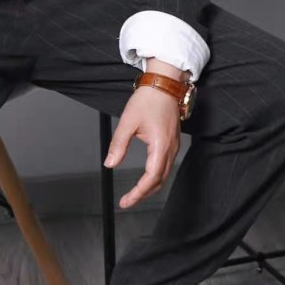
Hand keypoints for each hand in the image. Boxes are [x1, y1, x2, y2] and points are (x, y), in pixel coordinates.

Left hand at [104, 68, 183, 208]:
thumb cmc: (148, 99)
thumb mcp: (128, 121)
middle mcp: (170, 149)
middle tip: (127, 200)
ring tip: (135, 193)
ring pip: (164, 174)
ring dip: (150, 186)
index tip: (125, 201)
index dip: (138, 193)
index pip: (150, 179)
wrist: (164, 83)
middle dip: (143, 194)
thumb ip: (119, 144)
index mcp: (160, 146)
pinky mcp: (173, 141)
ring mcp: (174, 146)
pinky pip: (166, 165)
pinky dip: (156, 176)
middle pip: (159, 181)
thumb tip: (110, 163)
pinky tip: (147, 177)